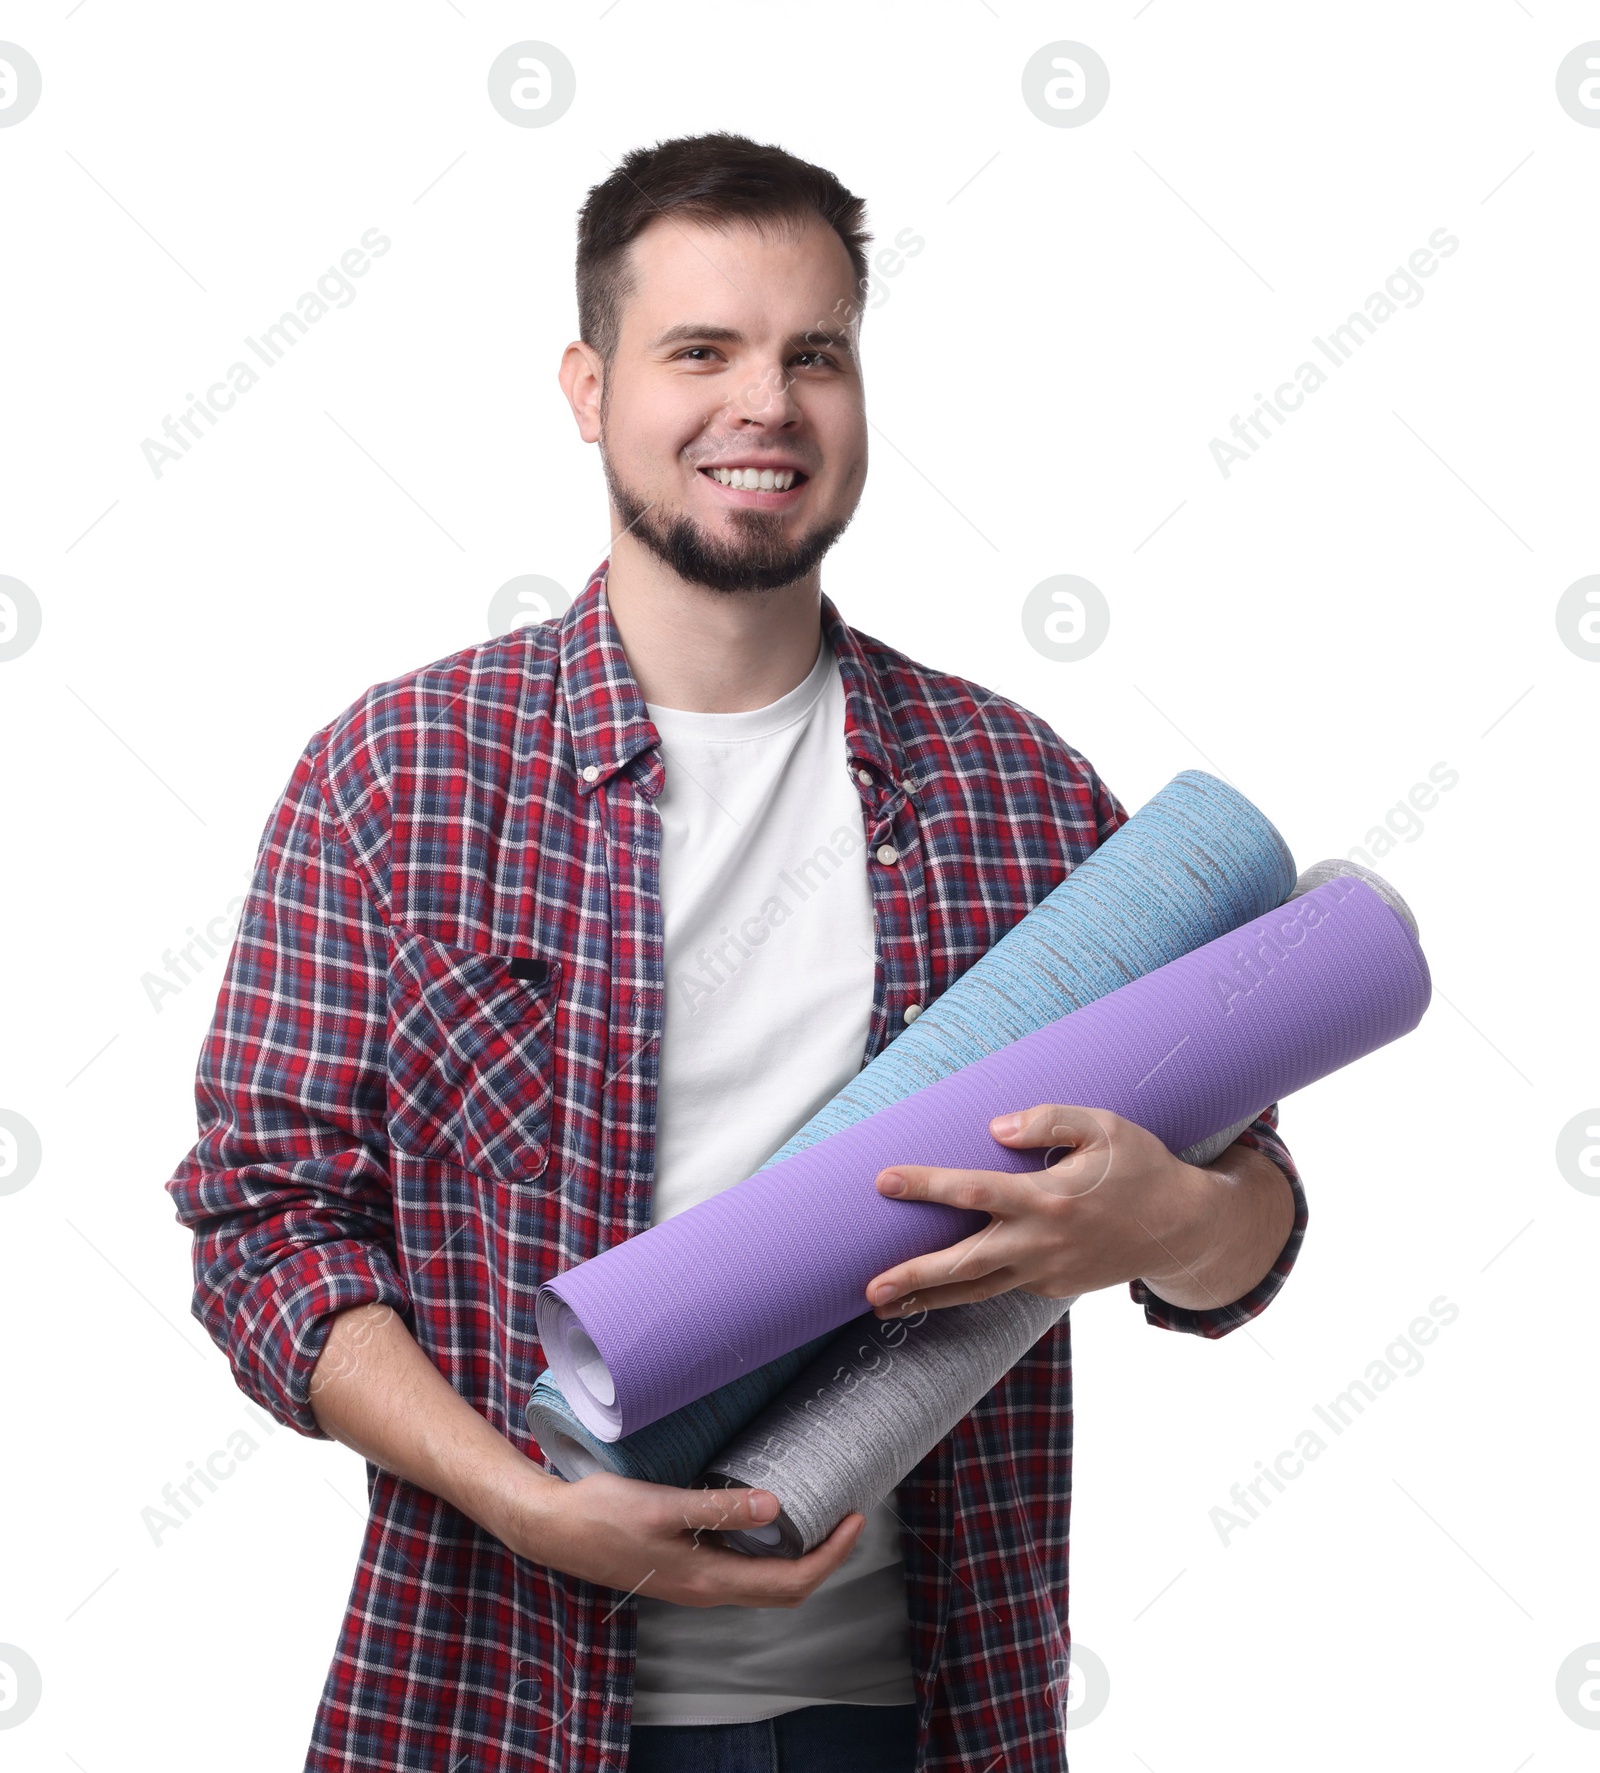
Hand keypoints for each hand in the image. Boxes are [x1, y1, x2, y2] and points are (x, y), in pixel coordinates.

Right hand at [496, 1469, 866, 1607]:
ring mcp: (694, 1581)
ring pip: (763, 1581)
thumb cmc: (601, 1515)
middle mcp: (706, 1588)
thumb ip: (717, 1507)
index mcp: (707, 1579)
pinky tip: (767, 1516)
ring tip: (819, 1513)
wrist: (552, 1529)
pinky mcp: (683, 1567)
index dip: (830, 1555)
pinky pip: (740, 1569)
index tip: (856, 1518)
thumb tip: (775, 1506)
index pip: (789, 1581)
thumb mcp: (661, 1504)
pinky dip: (767, 1550)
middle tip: (850, 1516)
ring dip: (798, 1556)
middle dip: (824, 1558)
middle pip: (784, 1589)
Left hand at [864, 1104, 1212, 1315]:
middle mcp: (1041, 1243)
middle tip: (868, 1287)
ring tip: (882, 1307)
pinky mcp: (1050, 1287)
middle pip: (965, 1263)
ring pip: (977, 1290)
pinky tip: (932, 1290)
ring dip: (928, 1298)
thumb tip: (995, 1127)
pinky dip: (964, 1294)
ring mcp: (1045, 1272)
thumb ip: (1049, 1120)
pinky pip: (1000, 1288)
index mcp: (1048, 1199)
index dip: (927, 1185)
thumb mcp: (1105, 1127)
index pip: (975, 1192)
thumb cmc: (1141, 1168)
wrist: (1182, 1229)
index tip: (884, 1180)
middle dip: (914, 1275)